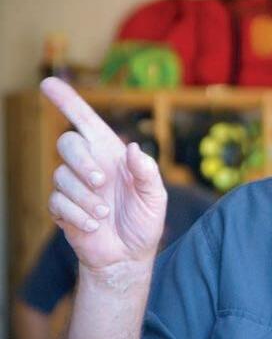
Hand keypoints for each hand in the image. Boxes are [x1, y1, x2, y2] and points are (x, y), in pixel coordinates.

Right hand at [41, 77, 166, 271]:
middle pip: (67, 143)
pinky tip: (94, 225)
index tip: (48, 83)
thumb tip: (131, 148)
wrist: (129, 255)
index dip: (68, 101)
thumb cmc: (144, 221)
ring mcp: (74, 186)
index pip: (86, 121)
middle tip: (101, 181)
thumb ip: (147, 172)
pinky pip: (57, 202)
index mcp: (112, 154)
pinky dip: (78, 215)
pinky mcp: (62, 208)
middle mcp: (90, 165)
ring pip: (61, 176)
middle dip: (82, 160)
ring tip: (104, 214)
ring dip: (85, 197)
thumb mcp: (156, 196)